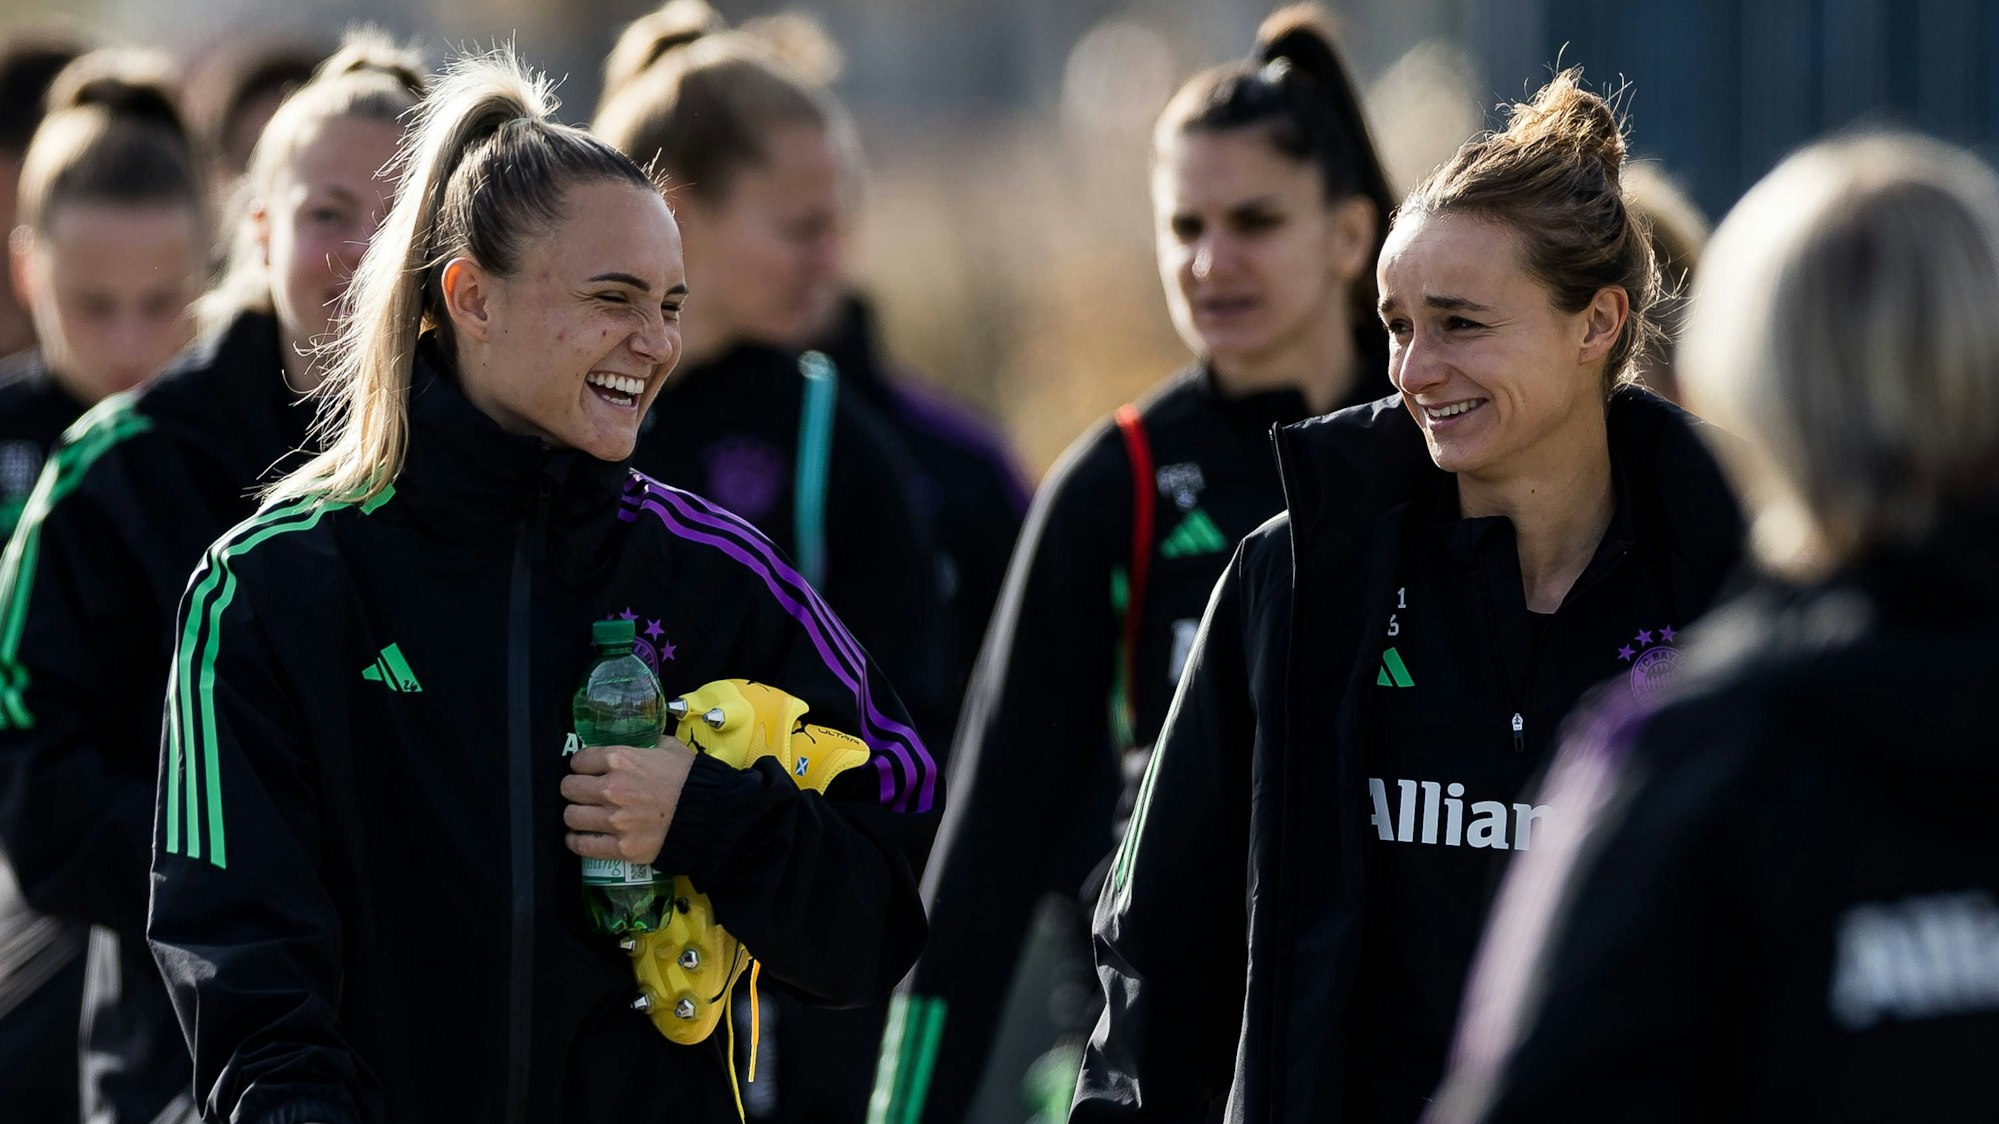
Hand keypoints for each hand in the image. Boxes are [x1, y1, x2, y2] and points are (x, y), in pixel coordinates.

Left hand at [561, 739, 695, 866]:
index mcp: (620, 760)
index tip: (585, 771)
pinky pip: (582, 845)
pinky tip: (579, 837)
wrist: (711, 815)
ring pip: (571, 816)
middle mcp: (611, 789)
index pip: (578, 760)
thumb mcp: (672, 748)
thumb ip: (649, 744)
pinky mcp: (621, 847)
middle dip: (574, 789)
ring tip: (583, 816)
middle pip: (569, 788)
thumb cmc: (693, 780)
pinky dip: (576, 841)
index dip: (581, 766)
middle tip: (583, 793)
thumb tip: (642, 746)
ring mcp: (614, 820)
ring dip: (575, 815)